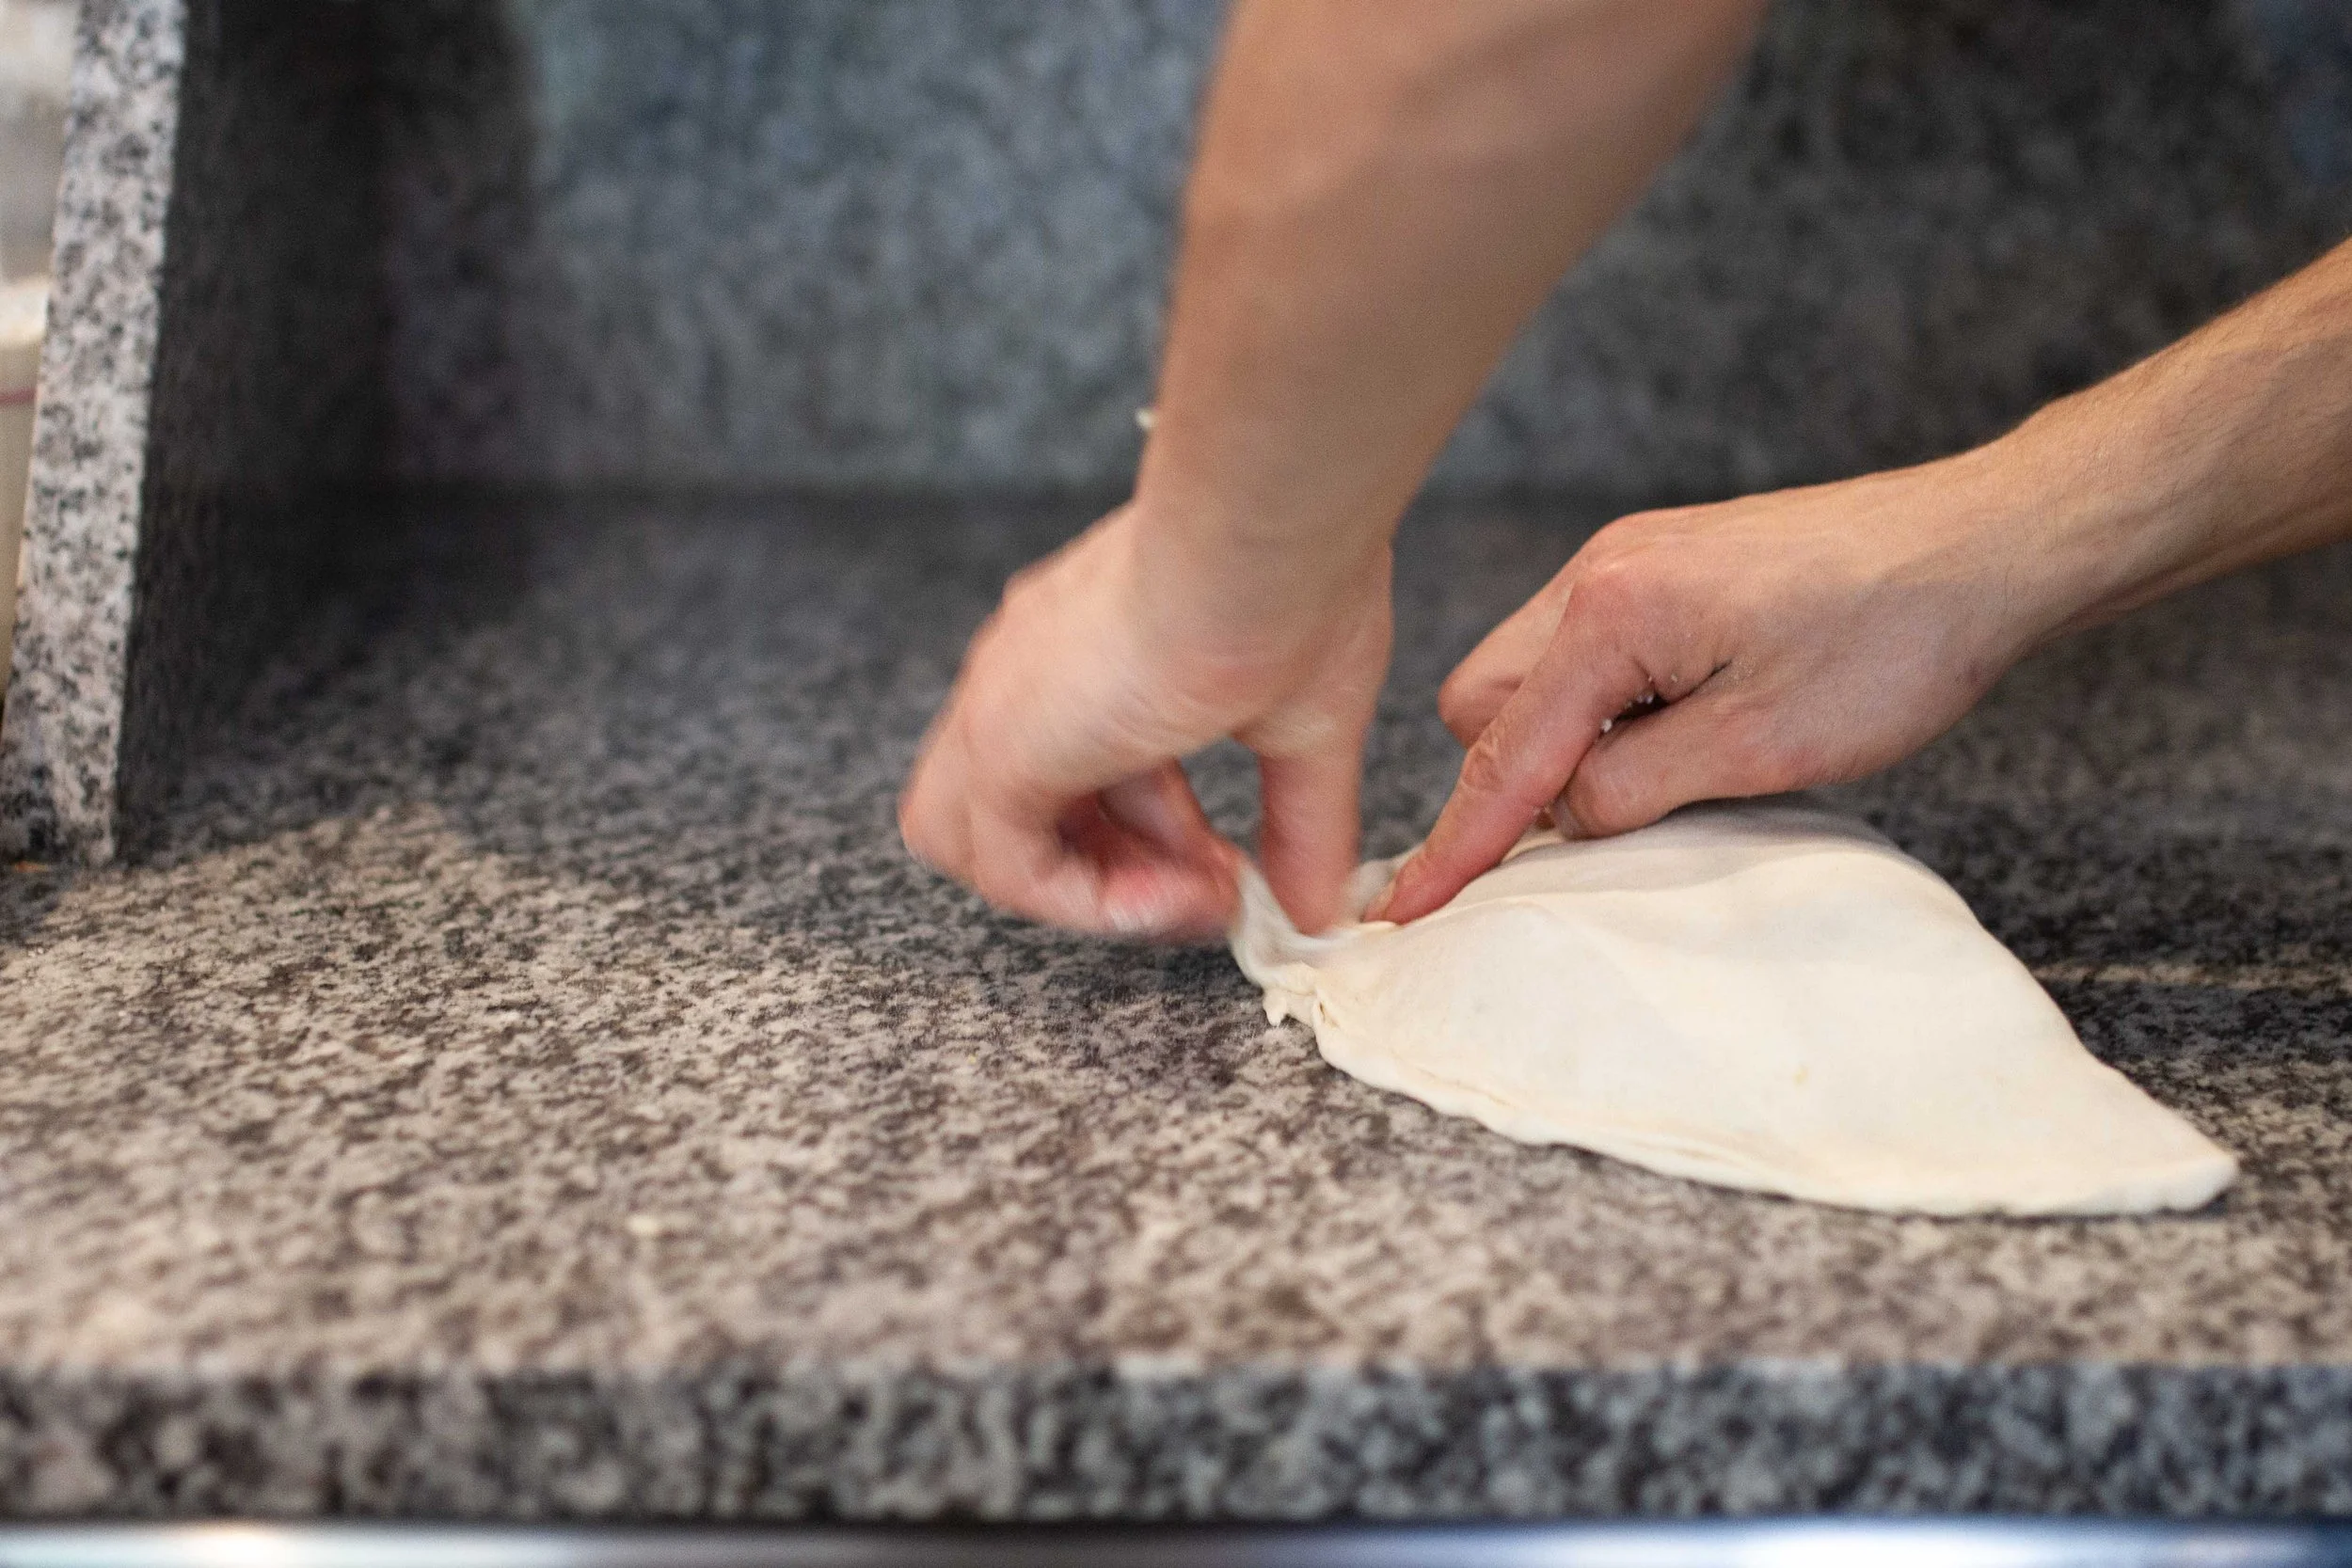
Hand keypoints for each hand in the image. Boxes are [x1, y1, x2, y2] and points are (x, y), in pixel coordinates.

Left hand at [900, 503, 1392, 938]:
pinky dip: (1088, 904)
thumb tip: (1319, 908)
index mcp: (1085, 650)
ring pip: (975, 841)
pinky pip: (1008, 869)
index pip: (1082, 769)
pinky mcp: (1000, 745)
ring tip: (1182, 899)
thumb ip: (1302, 827)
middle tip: (1212, 888)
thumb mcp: (1306, 729)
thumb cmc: (1296, 587)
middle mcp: (1026, 673)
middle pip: (1020, 811)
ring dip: (1084, 892)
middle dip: (1119, 871)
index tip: (1231, 868)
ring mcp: (1002, 704)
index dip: (1153, 836)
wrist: (1266, 535)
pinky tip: (1172, 898)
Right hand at [1369, 454, 2062, 922]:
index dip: (1455, 845)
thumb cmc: (1892, 641)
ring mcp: (1629, 561)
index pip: (1503, 754)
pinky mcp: (1665, 568)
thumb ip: (1633, 791)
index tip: (1403, 912)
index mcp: (1610, 613)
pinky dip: (1605, 706)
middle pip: (1485, 700)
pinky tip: (1681, 724)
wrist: (1985, 546)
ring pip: (1531, 674)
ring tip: (1666, 766)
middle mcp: (1598, 573)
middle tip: (1602, 820)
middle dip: (1512, 773)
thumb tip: (1565, 819)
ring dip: (1565, 740)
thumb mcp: (1760, 748)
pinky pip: (1586, 650)